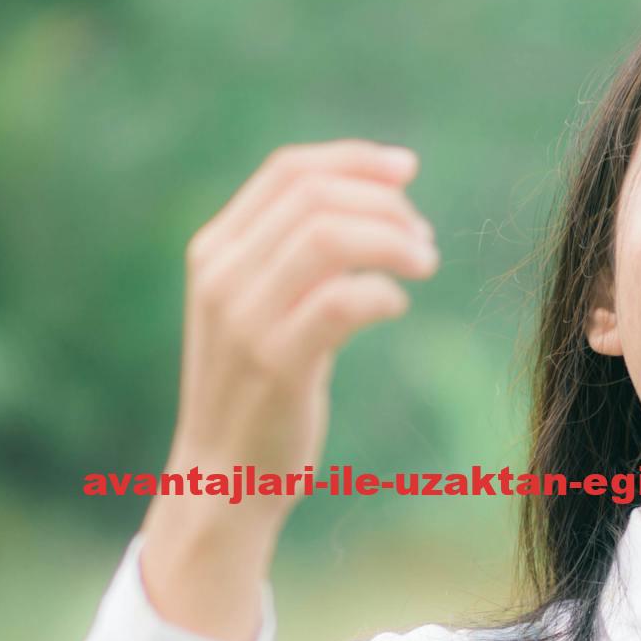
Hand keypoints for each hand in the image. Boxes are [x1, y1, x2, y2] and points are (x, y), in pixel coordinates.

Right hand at [139, 140, 438, 640]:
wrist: (223, 480)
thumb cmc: (257, 390)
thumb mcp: (257, 309)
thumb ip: (290, 256)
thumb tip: (374, 202)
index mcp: (214, 250)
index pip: (287, 172)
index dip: (355, 160)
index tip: (408, 170)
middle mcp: (222, 275)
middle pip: (315, 196)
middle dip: (384, 203)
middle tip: (423, 236)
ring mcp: (244, 318)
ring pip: (330, 237)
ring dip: (393, 241)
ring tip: (426, 262)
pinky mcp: (276, 363)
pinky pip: (343, 300)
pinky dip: (383, 293)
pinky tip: (397, 306)